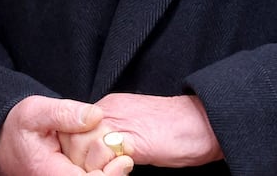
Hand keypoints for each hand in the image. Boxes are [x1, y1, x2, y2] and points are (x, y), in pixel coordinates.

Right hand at [0, 96, 132, 175]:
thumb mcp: (36, 111)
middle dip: (111, 171)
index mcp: (48, 173)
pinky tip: (103, 155)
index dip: (110, 175)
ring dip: (106, 169)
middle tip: (122, 154)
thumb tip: (96, 116)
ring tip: (111, 151)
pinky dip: (100, 168)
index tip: (124, 159)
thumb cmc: (17, 126)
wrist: (1, 139)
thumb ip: (65, 112)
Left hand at [79, 92, 222, 168]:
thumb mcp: (136, 125)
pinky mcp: (133, 140)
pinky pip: (104, 155)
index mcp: (109, 107)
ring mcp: (120, 124)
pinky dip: (106, 170)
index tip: (83, 163)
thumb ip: (115, 133)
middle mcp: (109, 111)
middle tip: (94, 171)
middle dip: (77, 160)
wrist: (205, 122)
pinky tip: (122, 171)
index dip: (73, 149)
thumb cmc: (176, 129)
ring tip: (108, 172)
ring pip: (83, 147)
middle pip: (72, 137)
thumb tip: (98, 150)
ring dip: (90, 167)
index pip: (72, 128)